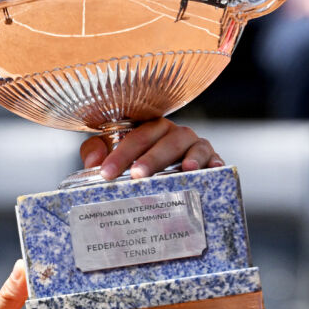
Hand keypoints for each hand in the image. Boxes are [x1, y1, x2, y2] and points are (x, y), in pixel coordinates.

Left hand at [80, 119, 222, 180]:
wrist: (165, 178)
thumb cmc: (136, 163)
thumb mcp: (113, 154)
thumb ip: (97, 152)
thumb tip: (93, 162)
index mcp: (150, 129)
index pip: (136, 136)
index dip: (120, 154)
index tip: (106, 173)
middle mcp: (173, 134)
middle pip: (165, 140)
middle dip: (152, 158)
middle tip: (137, 176)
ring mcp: (195, 145)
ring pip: (195, 145)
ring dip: (190, 157)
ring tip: (185, 169)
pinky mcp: (211, 159)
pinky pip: (215, 157)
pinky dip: (215, 162)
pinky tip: (213, 170)